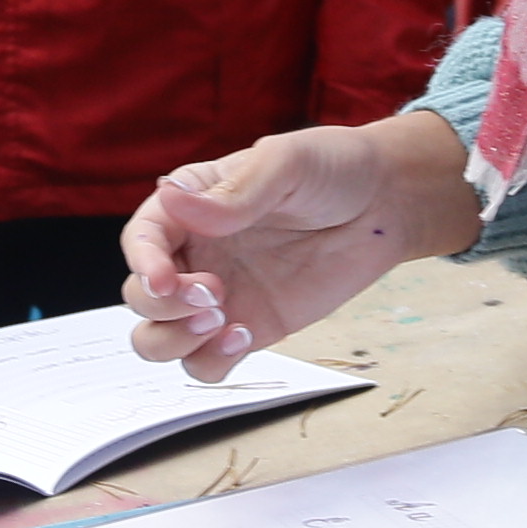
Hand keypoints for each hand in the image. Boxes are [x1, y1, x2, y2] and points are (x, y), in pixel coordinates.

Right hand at [124, 111, 476, 377]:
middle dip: (164, 306)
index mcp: (190, 206)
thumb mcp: (285, 165)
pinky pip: (206, 363)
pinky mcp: (248, 329)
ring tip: (223, 321)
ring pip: (159, 339)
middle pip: (140, 297)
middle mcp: (194, 254)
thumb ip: (233, 192)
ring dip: (175, 341)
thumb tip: (171, 199)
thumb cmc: (333, 169)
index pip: (140, 240)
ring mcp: (218, 297)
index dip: (142, 263)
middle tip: (215, 295)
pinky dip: (212, 360)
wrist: (385, 206)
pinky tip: (245, 336)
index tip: (165, 279)